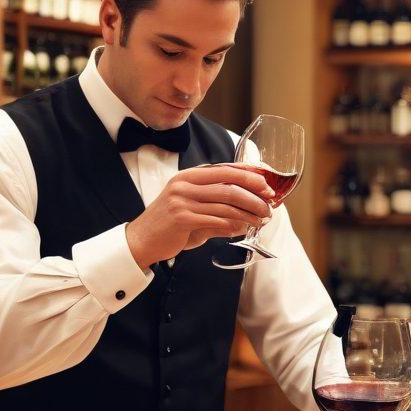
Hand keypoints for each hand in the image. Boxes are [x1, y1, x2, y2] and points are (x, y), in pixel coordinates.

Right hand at [126, 164, 273, 268]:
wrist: (141, 240)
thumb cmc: (169, 225)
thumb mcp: (191, 208)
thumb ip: (216, 206)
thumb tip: (245, 211)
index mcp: (188, 176)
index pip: (224, 169)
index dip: (248, 174)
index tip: (266, 182)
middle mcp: (185, 184)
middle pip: (229, 185)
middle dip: (254, 194)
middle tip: (269, 203)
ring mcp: (182, 200)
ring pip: (226, 204)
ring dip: (248, 212)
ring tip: (262, 219)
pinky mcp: (182, 218)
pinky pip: (216, 220)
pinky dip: (233, 225)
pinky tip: (243, 228)